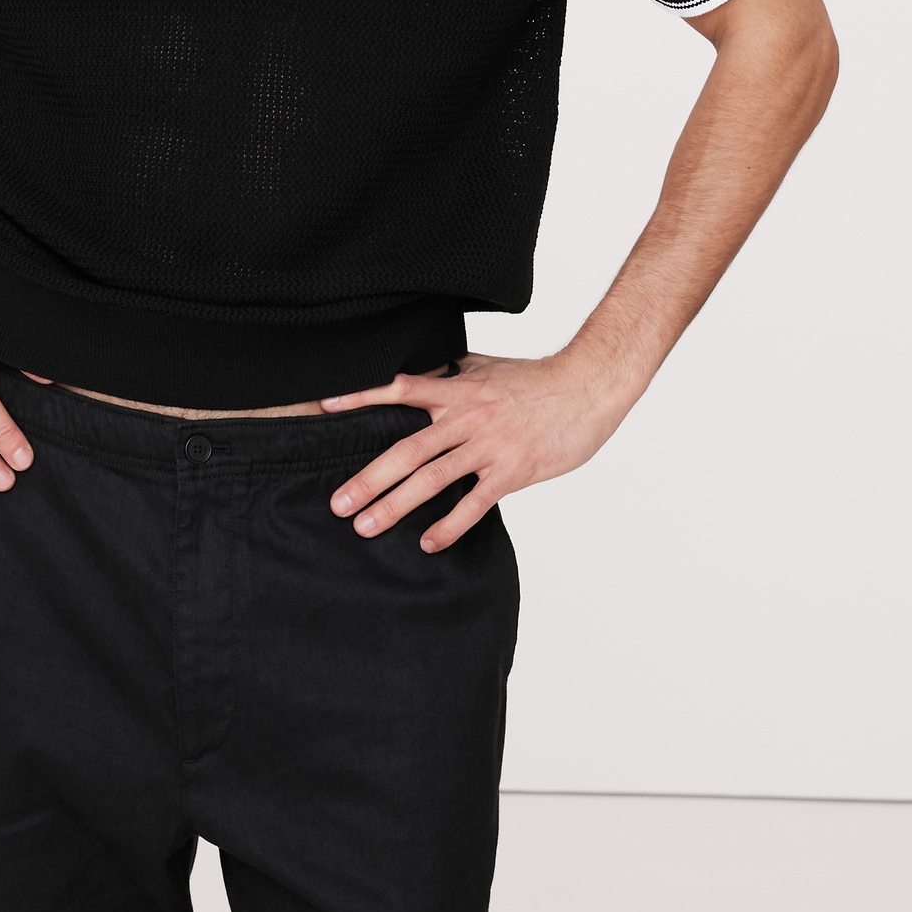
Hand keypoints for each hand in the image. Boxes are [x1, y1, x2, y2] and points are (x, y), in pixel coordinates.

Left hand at [321, 347, 634, 551]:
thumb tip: (419, 375)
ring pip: (433, 478)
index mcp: (457, 389)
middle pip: (407, 449)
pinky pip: (474, 503)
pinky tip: (428, 542)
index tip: (324, 407)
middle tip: (338, 502)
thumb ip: (451, 376)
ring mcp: (489, 445)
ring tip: (366, 526)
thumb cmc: (536, 380)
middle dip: (369, 478)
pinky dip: (449, 525)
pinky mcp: (512, 470)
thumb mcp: (486, 369)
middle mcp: (467, 417)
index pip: (399, 388)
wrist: (587, 387)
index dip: (361, 395)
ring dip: (396, 505)